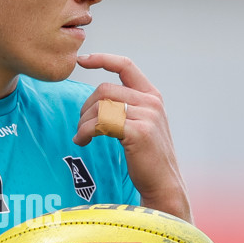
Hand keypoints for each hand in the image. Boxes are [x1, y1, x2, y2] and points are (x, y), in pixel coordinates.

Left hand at [73, 53, 190, 220]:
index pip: (125, 65)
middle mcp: (151, 102)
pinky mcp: (137, 132)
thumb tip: (96, 101)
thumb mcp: (142, 125)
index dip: (102, 59)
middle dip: (85, 107)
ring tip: (81, 138)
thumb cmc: (146, 158)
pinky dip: (85, 132)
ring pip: (100, 106)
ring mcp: (147, 117)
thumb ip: (126, 108)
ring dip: (83, 123)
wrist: (163, 184)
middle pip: (104, 89)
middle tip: (80, 127)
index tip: (82, 60)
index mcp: (152, 96)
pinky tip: (82, 142)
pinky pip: (101, 123)